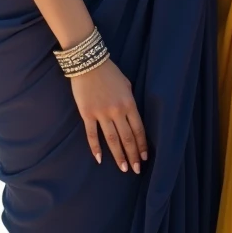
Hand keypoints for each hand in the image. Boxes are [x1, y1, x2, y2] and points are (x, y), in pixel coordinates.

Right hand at [70, 58, 147, 172]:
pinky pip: (92, 134)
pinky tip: (99, 159)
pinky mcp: (87, 114)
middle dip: (133, 155)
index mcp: (129, 103)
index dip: (142, 145)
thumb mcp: (127, 84)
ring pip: (112, 139)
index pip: (138, 129)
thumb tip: (131, 117)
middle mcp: (117, 111)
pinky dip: (95, 148)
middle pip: (127, 137)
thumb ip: (129, 102)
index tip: (144, 157)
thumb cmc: (110, 72)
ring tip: (123, 168)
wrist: (89, 62)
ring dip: (118, 155)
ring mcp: (101, 113)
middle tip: (136, 170)